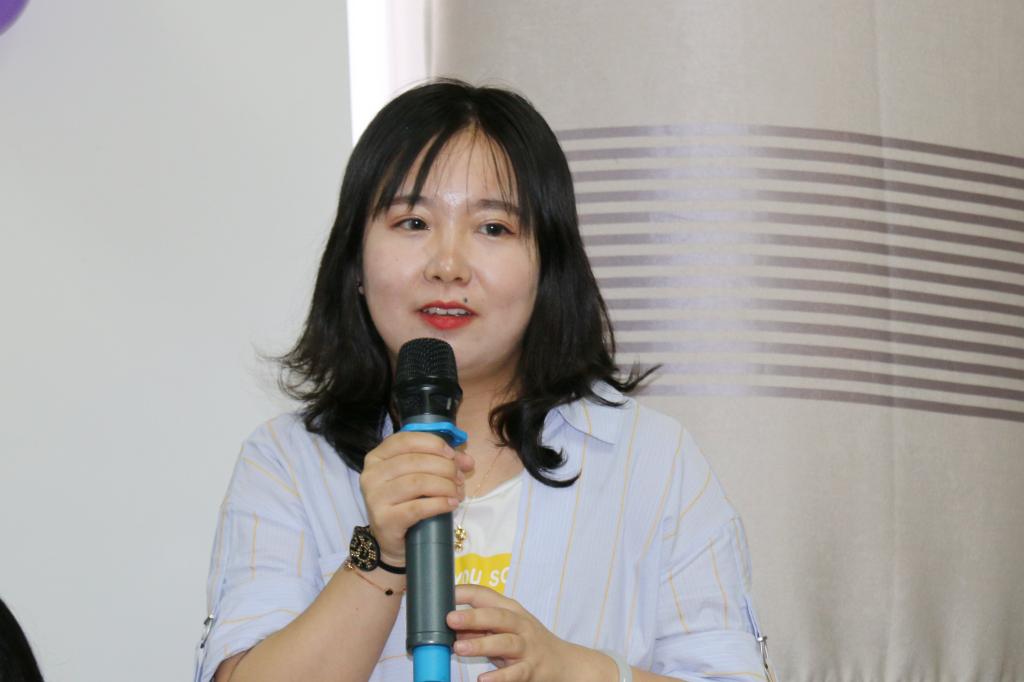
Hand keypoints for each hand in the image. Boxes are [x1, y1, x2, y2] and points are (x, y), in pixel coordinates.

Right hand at [359, 431, 473, 564]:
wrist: (395, 542)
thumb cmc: (408, 503)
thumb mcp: (422, 476)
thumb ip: (442, 462)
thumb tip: (468, 461)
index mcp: (377, 457)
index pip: (404, 440)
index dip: (432, 444)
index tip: (452, 454)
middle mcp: (371, 475)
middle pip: (414, 461)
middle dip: (444, 467)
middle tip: (460, 478)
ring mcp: (375, 498)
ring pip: (417, 482)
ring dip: (445, 485)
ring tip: (457, 492)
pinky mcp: (384, 520)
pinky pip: (417, 507)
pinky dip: (440, 503)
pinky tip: (452, 504)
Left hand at [447, 585, 610, 681]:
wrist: (564, 663)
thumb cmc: (528, 641)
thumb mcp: (507, 627)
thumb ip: (480, 625)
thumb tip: (450, 624)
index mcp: (511, 610)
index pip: (487, 596)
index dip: (466, 593)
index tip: (445, 592)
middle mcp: (520, 625)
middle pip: (497, 617)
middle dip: (473, 617)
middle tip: (450, 618)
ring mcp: (527, 647)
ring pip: (505, 643)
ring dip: (481, 644)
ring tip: (459, 647)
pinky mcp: (531, 670)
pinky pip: (515, 673)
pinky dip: (499, 677)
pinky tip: (483, 679)